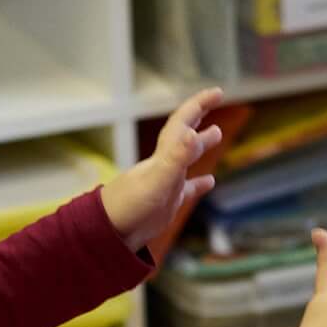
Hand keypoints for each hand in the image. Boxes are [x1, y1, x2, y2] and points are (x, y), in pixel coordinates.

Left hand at [103, 88, 223, 249]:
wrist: (108, 234)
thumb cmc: (130, 206)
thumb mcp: (157, 180)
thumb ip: (176, 157)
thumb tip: (194, 133)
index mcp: (164, 155)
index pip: (183, 121)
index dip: (200, 104)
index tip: (218, 92)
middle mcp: (165, 164)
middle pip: (184, 132)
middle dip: (199, 114)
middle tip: (215, 100)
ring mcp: (166, 183)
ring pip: (186, 158)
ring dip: (200, 144)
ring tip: (217, 133)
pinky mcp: (167, 202)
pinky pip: (187, 188)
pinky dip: (199, 183)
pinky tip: (210, 182)